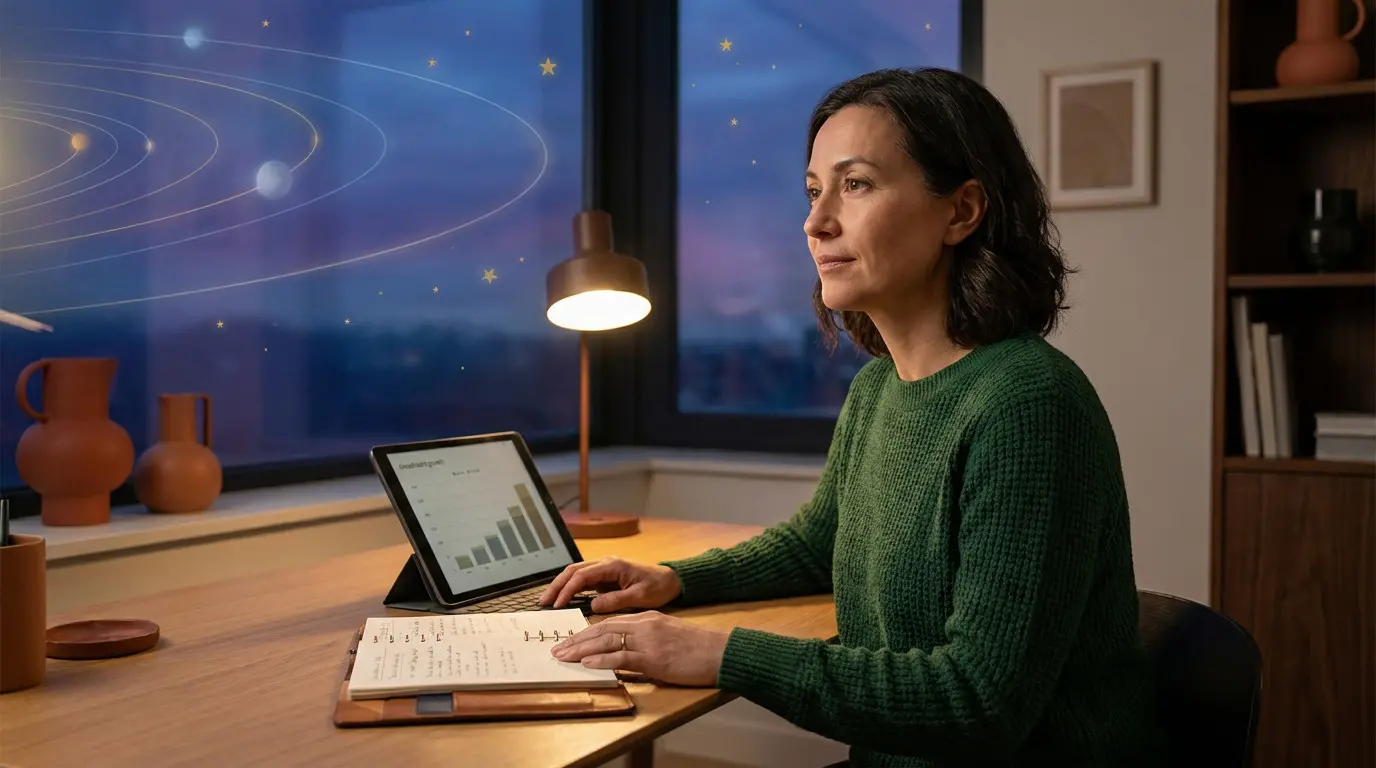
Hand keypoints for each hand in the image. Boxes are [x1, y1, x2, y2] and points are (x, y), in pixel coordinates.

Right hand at [538, 557, 682, 612]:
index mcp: (612, 566)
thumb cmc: (657, 587)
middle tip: (543, 602)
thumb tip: (593, 606)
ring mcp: (604, 569)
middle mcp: (605, 564)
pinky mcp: (605, 577)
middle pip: (573, 571)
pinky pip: (583, 580)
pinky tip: (562, 599)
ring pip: (575, 574)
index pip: (582, 576)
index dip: (567, 590)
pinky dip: (571, 588)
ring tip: (548, 601)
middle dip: (556, 586)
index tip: (558, 605)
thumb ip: (615, 600)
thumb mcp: (639, 596)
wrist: (670, 580)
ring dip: (561, 586)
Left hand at [550, 611, 729, 686]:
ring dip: (581, 650)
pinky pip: (622, 657)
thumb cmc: (696, 648)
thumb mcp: (666, 636)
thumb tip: (622, 655)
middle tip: (557, 648)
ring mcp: (648, 641)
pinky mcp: (654, 658)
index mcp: (647, 618)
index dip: (586, 631)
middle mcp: (644, 625)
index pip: (609, 622)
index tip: (569, 640)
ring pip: (607, 641)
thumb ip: (644, 640)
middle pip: (602, 629)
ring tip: (563, 656)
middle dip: (576, 639)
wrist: (720, 651)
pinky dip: (602, 660)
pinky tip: (587, 663)